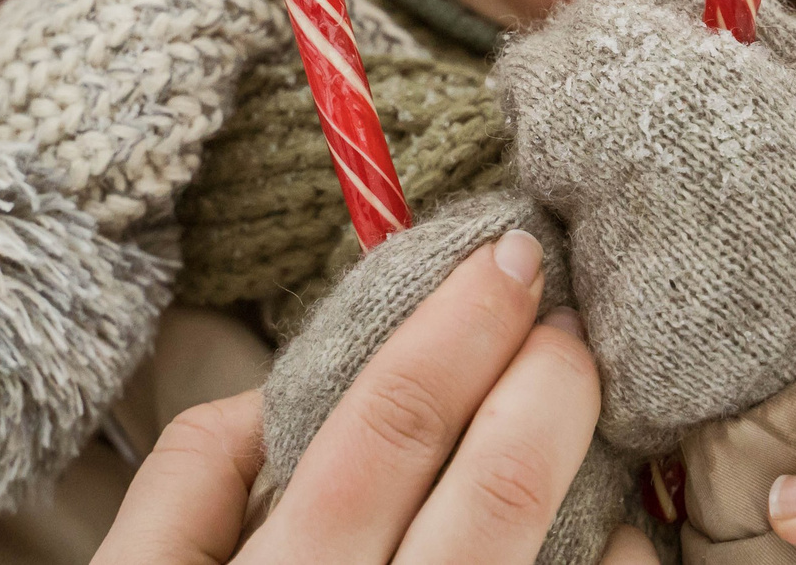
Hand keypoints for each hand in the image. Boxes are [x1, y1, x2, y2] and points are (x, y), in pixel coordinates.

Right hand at [92, 232, 655, 563]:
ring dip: (602, 493)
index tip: (508, 259)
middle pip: (491, 493)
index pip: (386, 428)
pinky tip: (609, 546)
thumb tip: (275, 391)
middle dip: (552, 380)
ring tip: (595, 433)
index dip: (458, 327)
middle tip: (574, 320)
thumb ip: (185, 486)